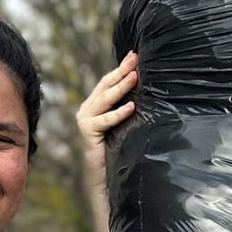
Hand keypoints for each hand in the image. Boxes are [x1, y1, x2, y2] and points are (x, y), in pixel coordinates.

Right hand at [76, 53, 137, 184]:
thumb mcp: (124, 124)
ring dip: (121, 87)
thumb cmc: (118, 150)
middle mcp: (88, 109)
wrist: (104, 177)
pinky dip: (118, 114)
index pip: (108, 81)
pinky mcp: (88, 133)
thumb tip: (146, 88)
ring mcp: (85, 120)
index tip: (134, 55)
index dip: (120, 68)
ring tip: (135, 77)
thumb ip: (127, 108)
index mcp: (95, 105)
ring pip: (105, 100)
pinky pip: (105, 121)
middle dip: (121, 71)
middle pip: (106, 86)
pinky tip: (131, 107)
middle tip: (135, 59)